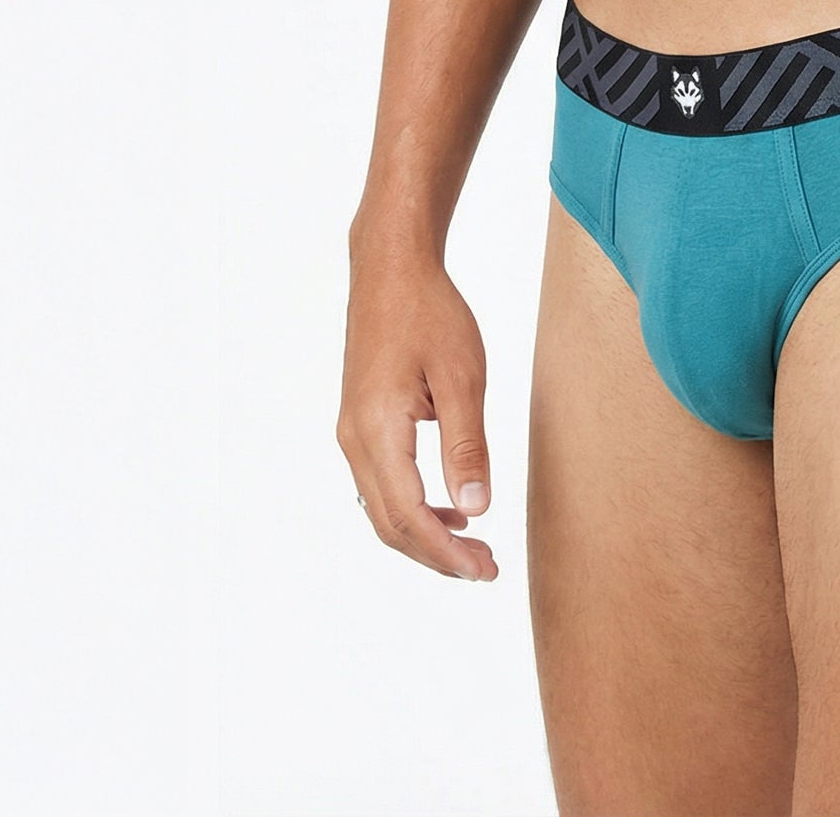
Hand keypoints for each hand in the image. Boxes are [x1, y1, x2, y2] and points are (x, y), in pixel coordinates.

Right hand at [336, 245, 499, 582]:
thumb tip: (477, 508)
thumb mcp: (462, 376)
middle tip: (486, 569)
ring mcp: (352, 432)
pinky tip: (452, 508)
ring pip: (383, 507)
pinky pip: (382, 483)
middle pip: (390, 524)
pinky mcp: (361, 422)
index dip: (446, 553)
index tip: (485, 570)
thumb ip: (466, 446)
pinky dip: (414, 507)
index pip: (409, 517)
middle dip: (437, 555)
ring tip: (475, 547)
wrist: (391, 269)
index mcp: (377, 432)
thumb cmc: (430, 313)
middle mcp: (354, 440)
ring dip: (426, 535)